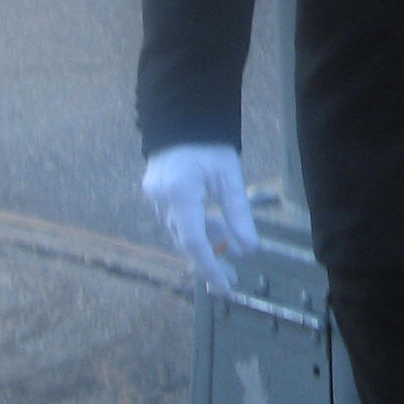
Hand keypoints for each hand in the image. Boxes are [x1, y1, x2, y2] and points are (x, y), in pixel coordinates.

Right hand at [141, 143, 259, 294]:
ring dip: (203, 243)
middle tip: (233, 277)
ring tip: (229, 250)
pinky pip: (174, 220)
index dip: (211, 268)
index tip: (226, 287)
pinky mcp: (153, 193)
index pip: (195, 242)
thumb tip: (249, 249)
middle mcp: (161, 199)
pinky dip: (194, 228)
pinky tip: (213, 230)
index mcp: (180, 193)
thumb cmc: (209, 142)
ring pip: (179, 232)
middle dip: (209, 260)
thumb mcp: (229, 176)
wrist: (182, 115)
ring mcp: (153, 197)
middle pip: (185, 241)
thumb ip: (238, 214)